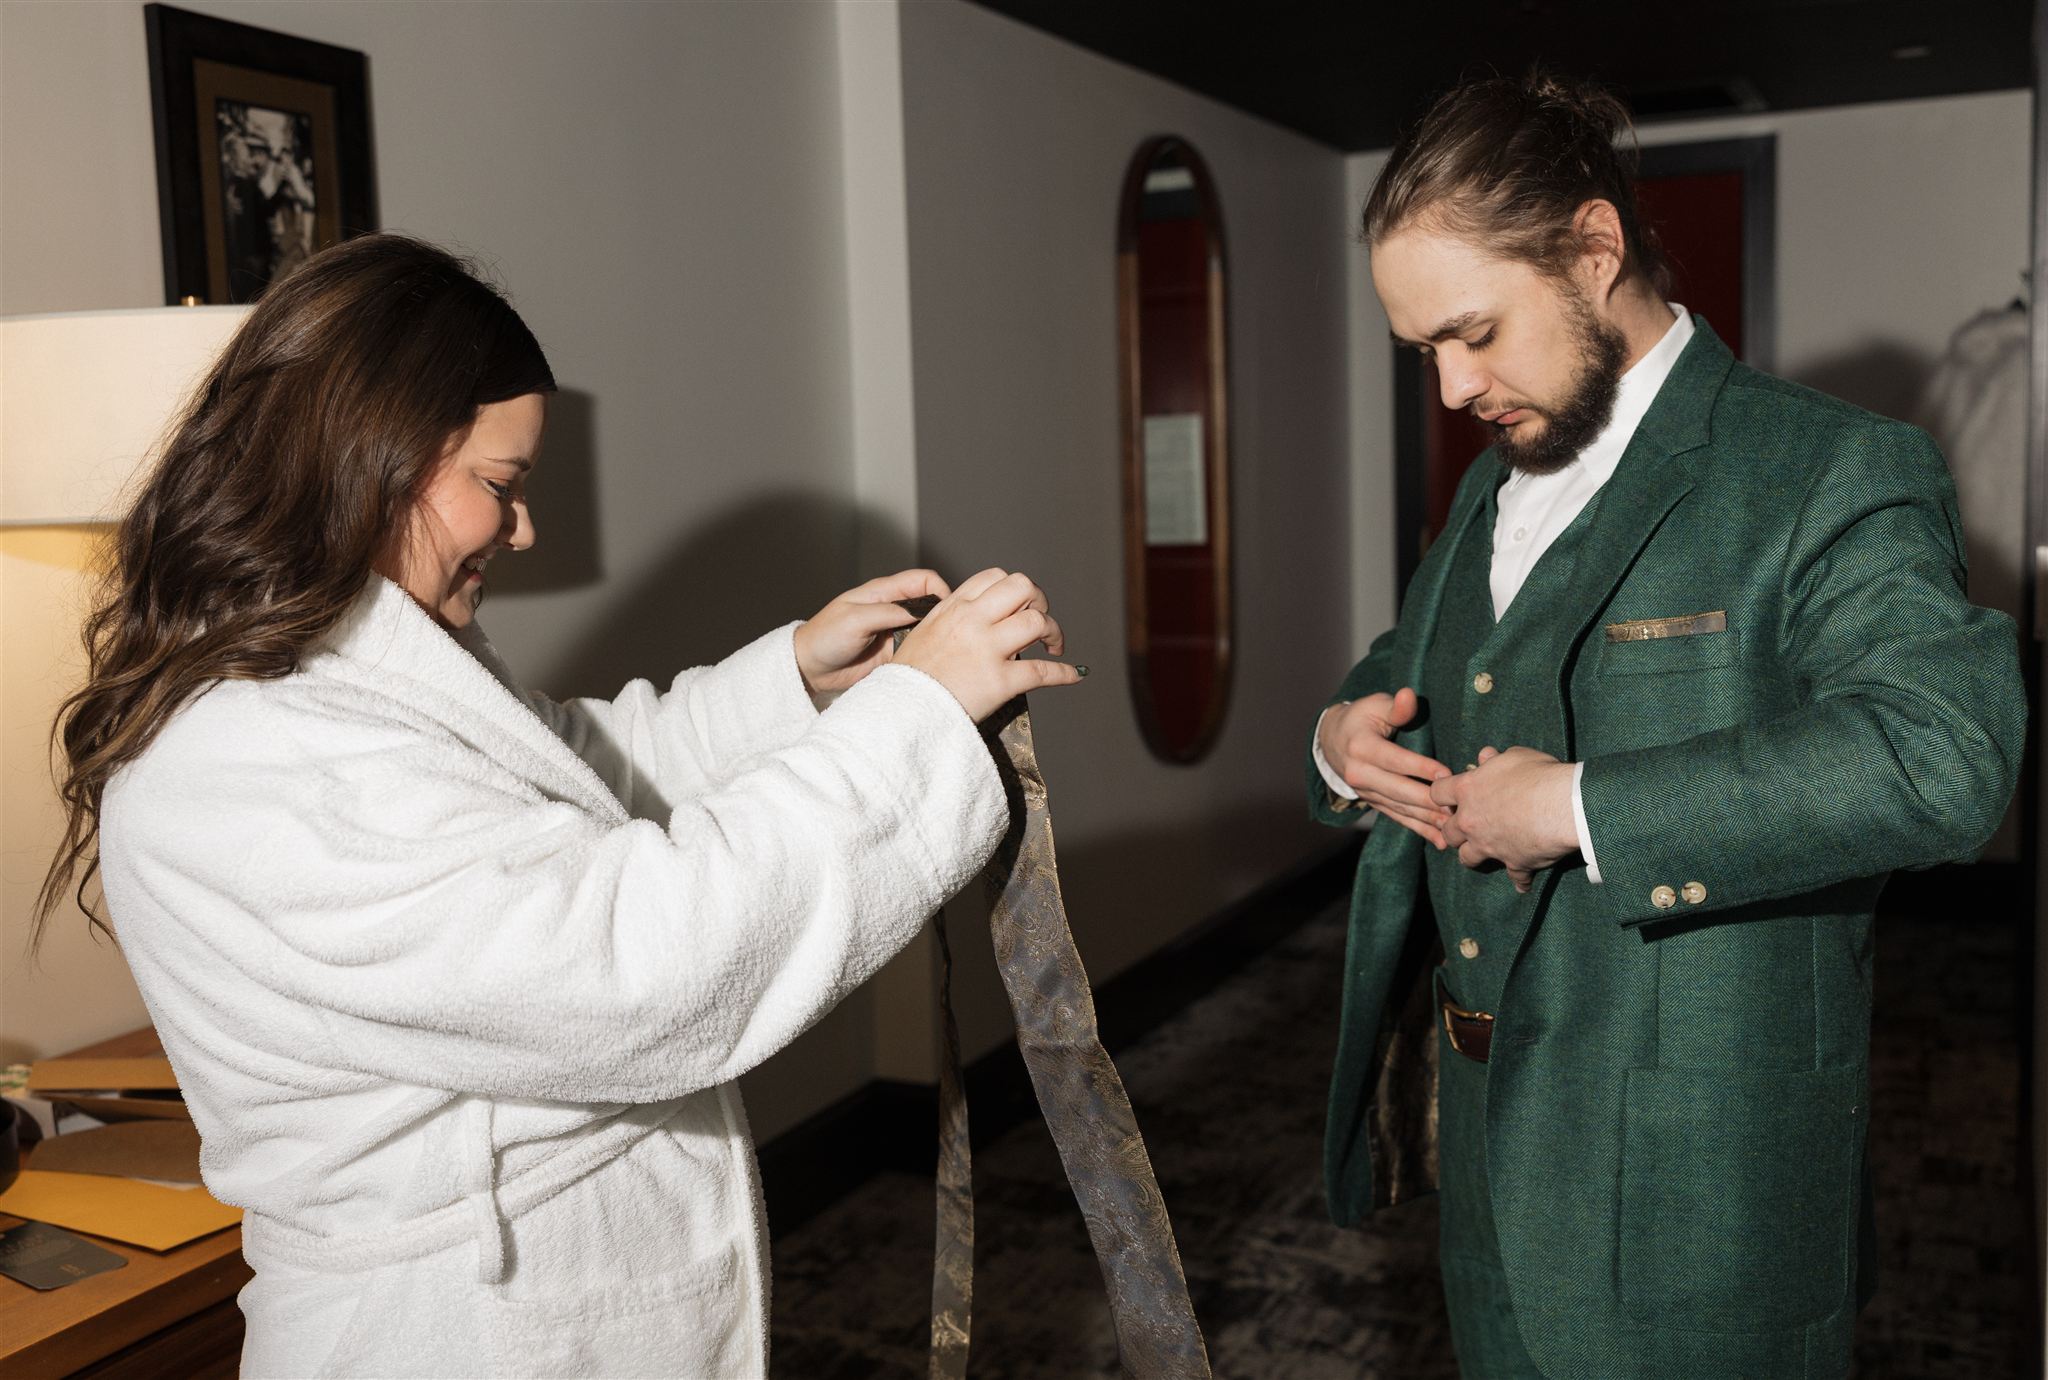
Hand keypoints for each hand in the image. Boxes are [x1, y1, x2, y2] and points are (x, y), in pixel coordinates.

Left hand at [793, 569, 949, 694]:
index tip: (945, 610)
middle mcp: (895, 610)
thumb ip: (888, 613)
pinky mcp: (896, 653)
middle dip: (944, 616)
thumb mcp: (854, 620)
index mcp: (885, 592)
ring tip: (939, 651)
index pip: (924, 580)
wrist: (811, 668)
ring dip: (936, 638)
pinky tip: (927, 663)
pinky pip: (920, 651)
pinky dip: (927, 656)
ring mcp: (896, 632)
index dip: (940, 590)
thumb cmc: (825, 637)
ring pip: (929, 630)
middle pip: (932, 605)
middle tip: (947, 634)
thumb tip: (921, 611)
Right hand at [894, 568, 1082, 721]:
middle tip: (1039, 618)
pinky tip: (1072, 674)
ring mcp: (988, 650)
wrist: (901, 711)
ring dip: (1053, 632)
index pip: (994, 578)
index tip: (1019, 604)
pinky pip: (1043, 671)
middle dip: (1038, 600)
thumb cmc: (909, 678)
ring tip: (1052, 645)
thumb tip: (976, 616)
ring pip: (1037, 622)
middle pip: (1022, 587)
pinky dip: (1064, 672)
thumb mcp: (923, 633)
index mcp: (954, 608)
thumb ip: (950, 619)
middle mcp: (973, 622)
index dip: (1014, 589)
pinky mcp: (1001, 681)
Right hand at [1316, 689, 1452, 847]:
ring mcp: (1365, 792)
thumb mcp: (1375, 706)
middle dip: (1428, 801)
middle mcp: (1359, 773)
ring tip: (1452, 827)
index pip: (1395, 760)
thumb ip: (1396, 707)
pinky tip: (1439, 840)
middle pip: (1398, 790)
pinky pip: (1398, 818)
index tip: (1446, 775)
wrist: (1332, 741)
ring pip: (1400, 808)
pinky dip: (1419, 829)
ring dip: (1427, 819)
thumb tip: (1408, 696)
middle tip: (1456, 808)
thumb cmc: (1362, 718)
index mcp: (1361, 747)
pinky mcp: (1373, 802)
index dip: (1421, 767)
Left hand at [1431, 746, 1578, 892]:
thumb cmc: (1539, 774)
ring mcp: (1489, 845)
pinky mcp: (1514, 863)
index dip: (1442, 794)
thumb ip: (1495, 760)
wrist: (1565, 804)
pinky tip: (1523, 884)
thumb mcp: (1515, 757)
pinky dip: (1520, 880)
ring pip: (1468, 858)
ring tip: (1482, 853)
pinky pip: (1515, 877)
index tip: (1449, 796)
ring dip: (1473, 855)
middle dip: (1454, 830)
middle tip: (1467, 826)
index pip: (1437, 793)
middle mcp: (1471, 821)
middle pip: (1448, 831)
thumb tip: (1485, 756)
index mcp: (1468, 791)